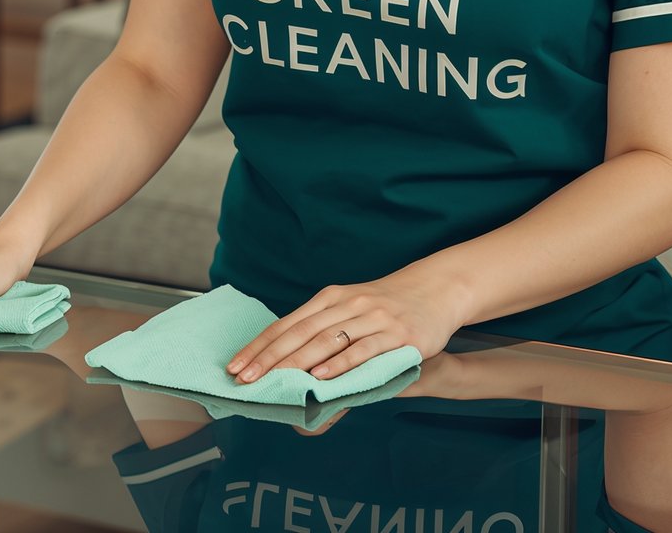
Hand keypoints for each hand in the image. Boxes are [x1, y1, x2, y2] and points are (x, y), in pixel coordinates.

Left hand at [224, 269, 466, 385]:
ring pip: (326, 341)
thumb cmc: (387, 305)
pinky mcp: (396, 335)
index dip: (260, 346)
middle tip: (244, 377)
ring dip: (296, 363)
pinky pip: (363, 351)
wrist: (436, 290)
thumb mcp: (351, 308)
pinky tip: (321, 377)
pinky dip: (340, 364)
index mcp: (330, 299)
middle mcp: (346, 305)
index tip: (236, 365)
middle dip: (268, 357)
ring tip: (272, 380)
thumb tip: (288, 357)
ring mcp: (372, 318)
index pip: (286, 324)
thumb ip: (324, 329)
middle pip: (299, 333)